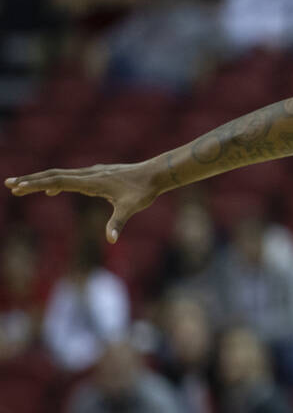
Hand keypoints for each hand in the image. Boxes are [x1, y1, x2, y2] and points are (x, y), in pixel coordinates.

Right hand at [5, 162, 157, 242]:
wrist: (156, 174)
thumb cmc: (144, 191)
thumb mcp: (131, 208)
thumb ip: (118, 223)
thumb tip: (111, 240)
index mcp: (91, 181)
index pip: (58, 181)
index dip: (37, 184)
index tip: (18, 187)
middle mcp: (89, 174)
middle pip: (54, 175)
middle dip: (31, 180)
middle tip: (9, 185)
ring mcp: (93, 173)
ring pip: (61, 175)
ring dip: (41, 180)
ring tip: (22, 188)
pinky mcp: (98, 174)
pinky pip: (72, 177)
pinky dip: (57, 181)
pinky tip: (52, 189)